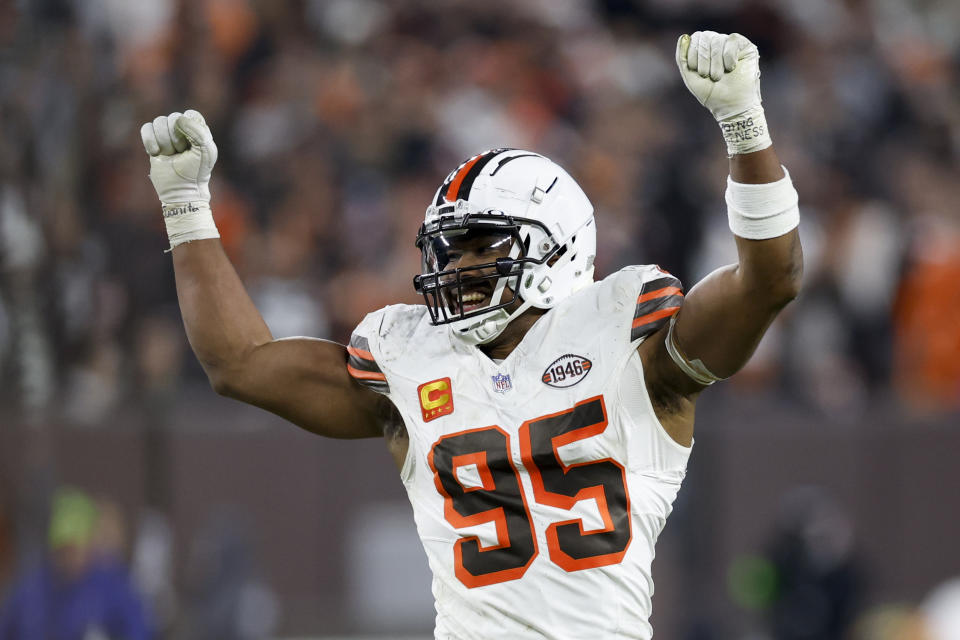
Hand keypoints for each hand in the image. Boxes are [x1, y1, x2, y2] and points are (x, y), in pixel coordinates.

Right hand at [140, 110, 217, 206]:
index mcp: (198, 131)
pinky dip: (149, 139)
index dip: (189, 127)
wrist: (180, 190)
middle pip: (173, 117)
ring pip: (159, 121)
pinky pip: (146, 128)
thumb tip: (179, 119)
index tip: (191, 144)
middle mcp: (183, 131)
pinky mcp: (153, 143)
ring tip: (169, 155)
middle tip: (181, 153)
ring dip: (163, 141)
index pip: (191, 115)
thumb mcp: (206, 152)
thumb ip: (198, 132)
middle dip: (176, 137)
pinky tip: (155, 153)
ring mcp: (167, 136)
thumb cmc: (196, 172)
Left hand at [675, 31, 770, 154]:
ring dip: (716, 62)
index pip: (696, 38)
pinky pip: (732, 39)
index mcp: (704, 50)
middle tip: (709, 76)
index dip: (694, 54)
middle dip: (704, 59)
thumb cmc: (711, 93)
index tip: (699, 73)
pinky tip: (731, 68)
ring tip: (718, 77)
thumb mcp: (690, 76)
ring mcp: (731, 45)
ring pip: (718, 39)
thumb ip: (682, 57)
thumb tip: (684, 36)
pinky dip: (728, 56)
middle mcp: (718, 44)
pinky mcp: (746, 47)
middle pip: (706, 37)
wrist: (731, 105)